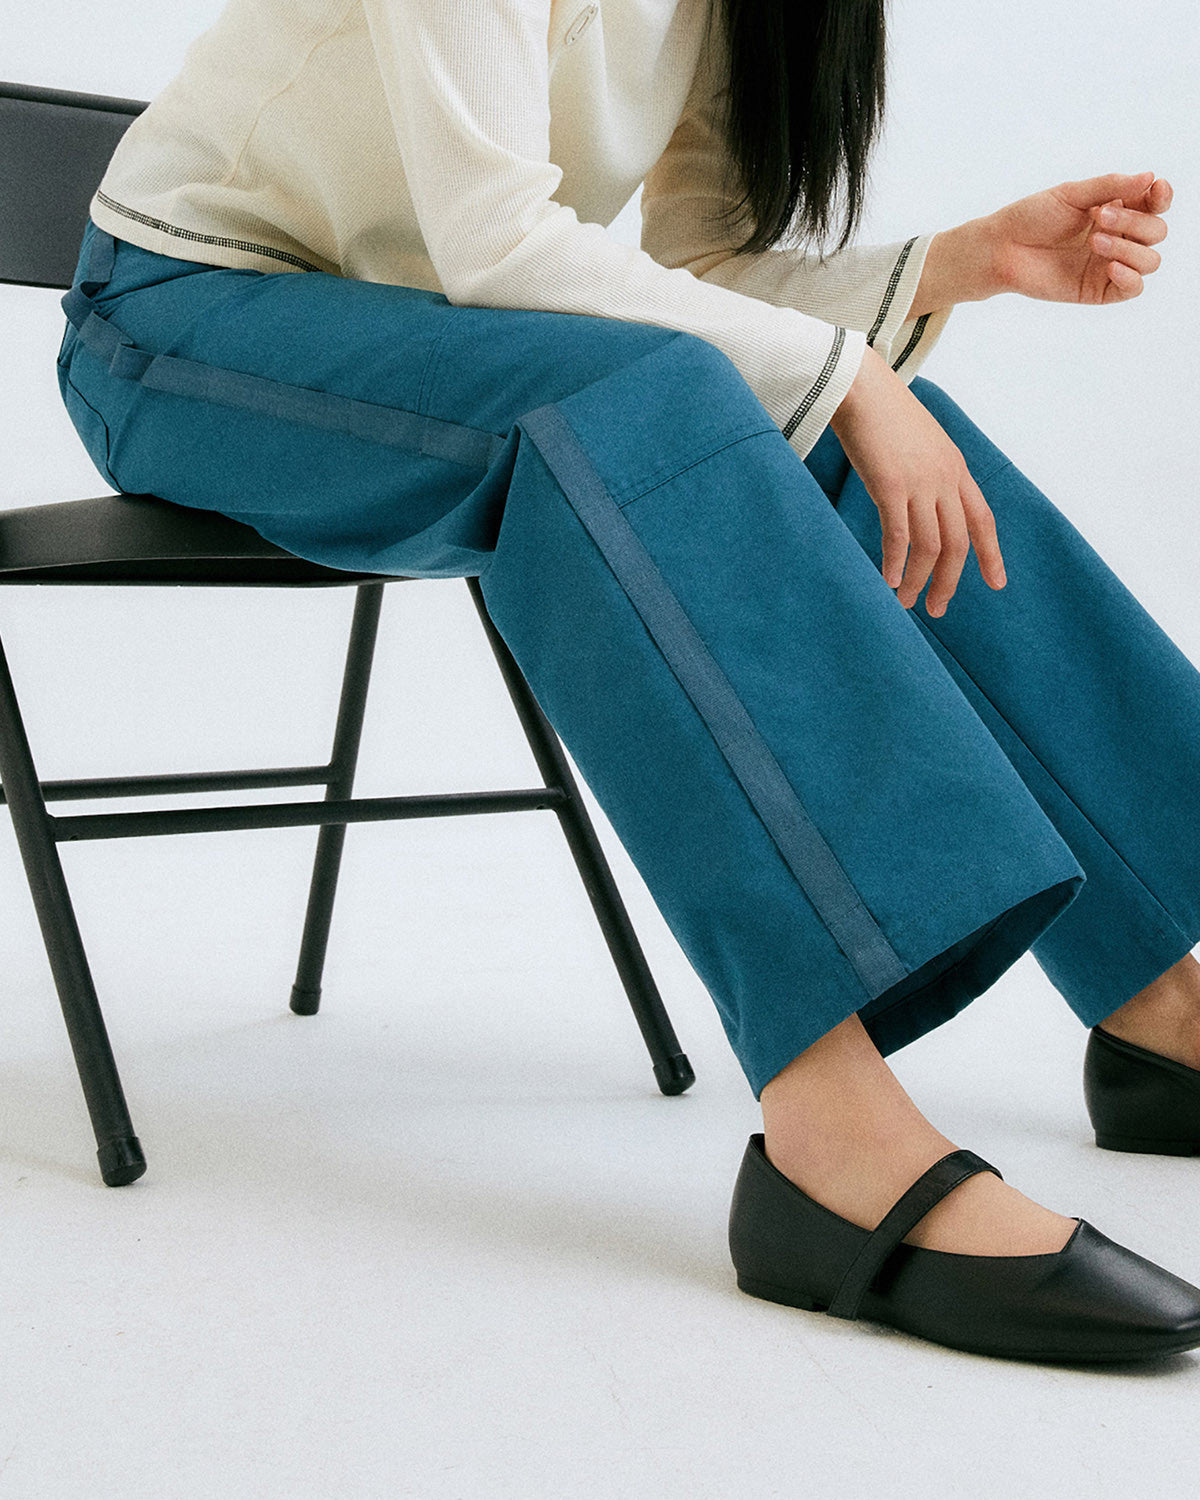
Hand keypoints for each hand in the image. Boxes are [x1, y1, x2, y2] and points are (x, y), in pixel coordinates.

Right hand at [829, 347, 1005, 617]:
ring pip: (930, 545)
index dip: (991, 554)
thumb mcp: (917, 442)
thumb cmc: (880, 411)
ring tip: (906, 602)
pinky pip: (898, 535)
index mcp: (955, 467)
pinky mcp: (890, 485)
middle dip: (949, 581)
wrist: (860, 384)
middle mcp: (945, 478)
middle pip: (958, 542)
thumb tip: (916, 496)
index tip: (997, 583)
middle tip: (936, 608)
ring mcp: (920, 482)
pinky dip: (895, 562)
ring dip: (918, 579)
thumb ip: (925, 470)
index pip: (983, 519)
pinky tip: (888, 581)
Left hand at [985, 170, 1172, 303]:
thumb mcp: (1072, 194)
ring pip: (1150, 261)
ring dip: (1129, 248)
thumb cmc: (1033, 217)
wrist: (1002, 248)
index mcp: (1116, 209)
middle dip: (1135, 223)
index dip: (1162, 197)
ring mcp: (1110, 264)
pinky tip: (1111, 267)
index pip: (1154, 205)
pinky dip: (1130, 277)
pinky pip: (1132, 289)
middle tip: (1099, 218)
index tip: (1156, 189)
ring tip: (1094, 240)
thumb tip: (1150, 178)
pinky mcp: (1098, 290)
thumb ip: (1111, 186)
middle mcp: (1118, 237)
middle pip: (1156, 232)